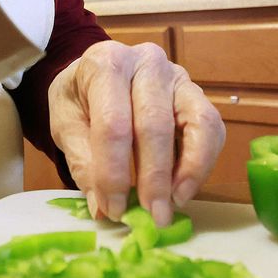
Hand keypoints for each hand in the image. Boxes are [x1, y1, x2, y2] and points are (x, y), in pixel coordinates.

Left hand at [48, 41, 224, 224]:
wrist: (95, 75)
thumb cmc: (80, 99)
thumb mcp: (65, 124)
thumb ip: (83, 163)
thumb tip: (102, 207)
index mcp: (106, 62)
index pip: (113, 123)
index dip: (114, 172)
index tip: (113, 209)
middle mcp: (146, 61)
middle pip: (155, 124)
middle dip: (154, 178)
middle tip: (150, 216)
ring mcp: (177, 75)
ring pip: (196, 123)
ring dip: (188, 170)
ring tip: (173, 203)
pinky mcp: (197, 94)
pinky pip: (212, 128)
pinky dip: (202, 162)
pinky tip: (184, 188)